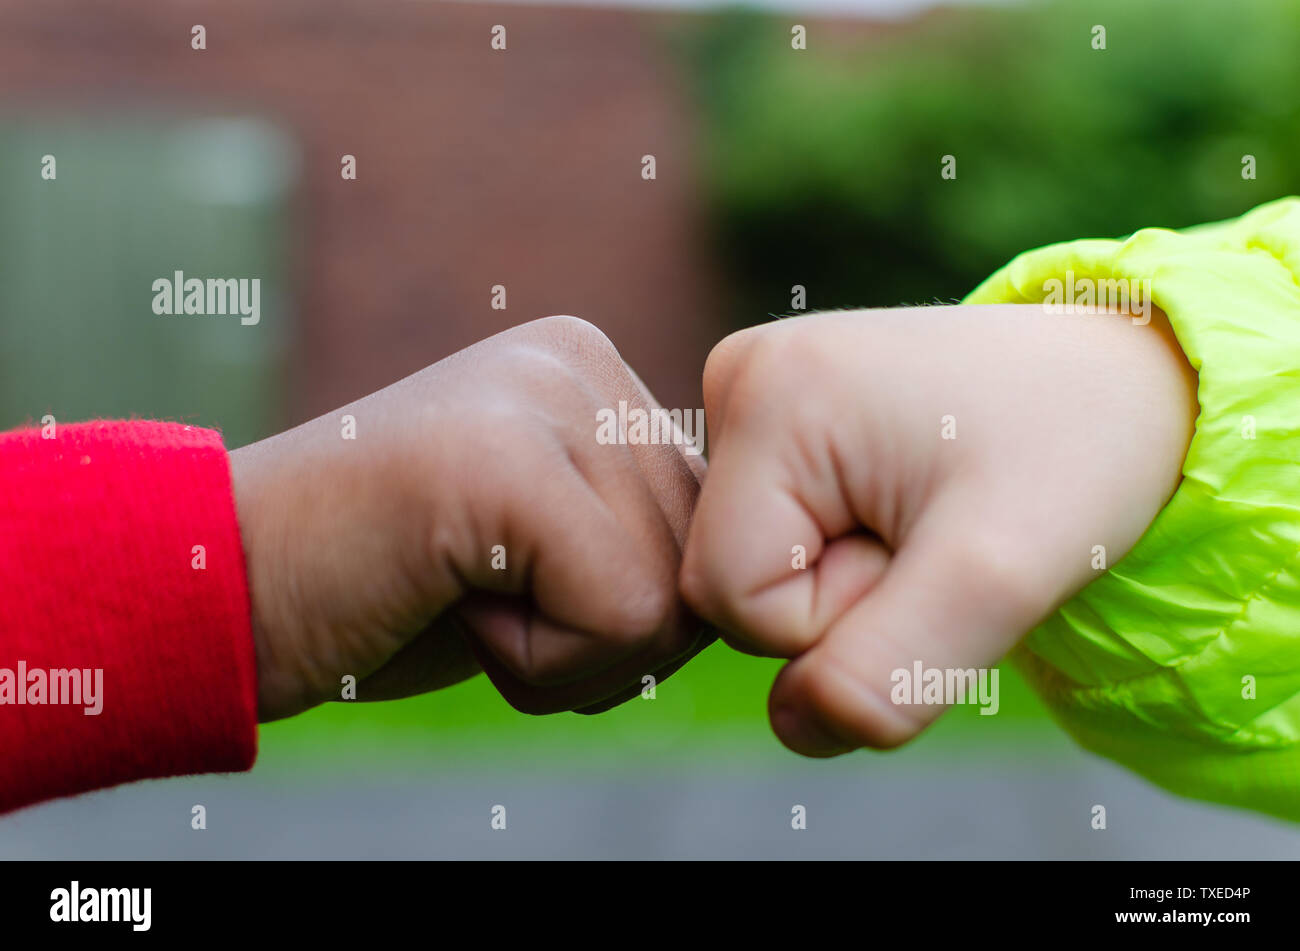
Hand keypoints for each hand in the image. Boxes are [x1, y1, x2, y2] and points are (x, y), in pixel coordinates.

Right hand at [232, 316, 706, 721]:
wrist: (221, 589)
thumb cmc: (386, 587)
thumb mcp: (537, 543)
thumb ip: (634, 530)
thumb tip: (749, 579)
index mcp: (594, 371)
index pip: (711, 533)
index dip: (622, 613)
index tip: (510, 586)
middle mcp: (583, 362)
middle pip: (700, 568)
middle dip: (599, 638)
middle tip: (478, 600)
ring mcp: (546, 398)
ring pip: (671, 602)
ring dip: (566, 655)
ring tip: (460, 596)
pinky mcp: (510, 459)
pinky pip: (622, 615)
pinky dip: (538, 664)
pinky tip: (448, 604)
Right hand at [680, 304, 1196, 754]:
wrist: (1119, 381)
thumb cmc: (1074, 453)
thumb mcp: (998, 578)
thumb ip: (886, 675)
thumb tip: (791, 723)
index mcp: (767, 393)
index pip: (733, 598)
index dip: (837, 619)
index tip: (929, 550)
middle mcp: (738, 378)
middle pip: (727, 584)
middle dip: (840, 601)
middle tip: (934, 537)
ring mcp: (750, 391)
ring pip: (747, 571)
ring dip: (843, 583)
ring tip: (924, 517)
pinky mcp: (773, 416)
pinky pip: (768, 541)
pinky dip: (836, 556)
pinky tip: (898, 508)